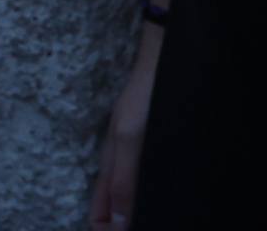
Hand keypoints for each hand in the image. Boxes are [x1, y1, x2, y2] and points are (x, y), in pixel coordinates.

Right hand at [89, 30, 161, 227]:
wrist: (166, 54)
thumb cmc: (146, 92)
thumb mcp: (130, 137)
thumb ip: (124, 181)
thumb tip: (118, 225)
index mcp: (110, 163)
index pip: (99, 212)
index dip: (108, 230)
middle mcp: (121, 161)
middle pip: (115, 206)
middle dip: (121, 225)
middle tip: (142, 228)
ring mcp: (138, 151)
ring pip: (132, 194)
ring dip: (138, 211)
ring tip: (159, 217)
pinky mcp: (155, 142)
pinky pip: (148, 178)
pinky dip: (152, 195)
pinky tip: (168, 196)